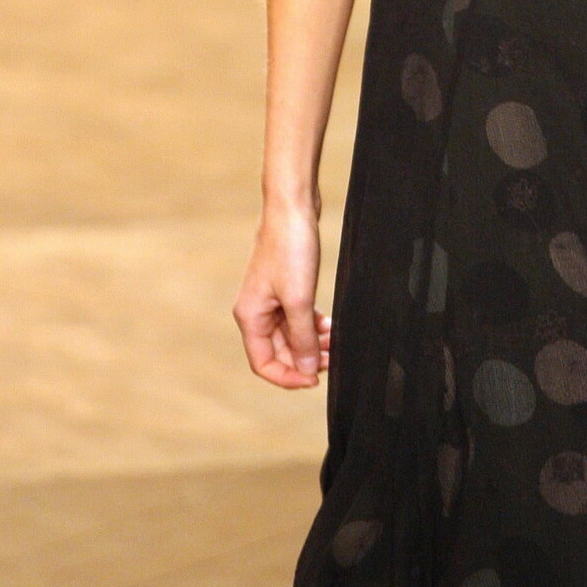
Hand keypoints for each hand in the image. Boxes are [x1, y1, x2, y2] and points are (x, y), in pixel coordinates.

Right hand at [233, 202, 329, 387]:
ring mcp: (270, 299)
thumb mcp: (299, 299)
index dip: (288, 377)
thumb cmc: (290, 248)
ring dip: (311, 343)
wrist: (293, 206)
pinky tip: (329, 326)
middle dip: (304, 359)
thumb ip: (301, 337)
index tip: (315, 380)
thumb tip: (305, 371)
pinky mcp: (285, 286)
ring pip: (290, 335)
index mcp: (251, 317)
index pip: (264, 364)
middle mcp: (257, 311)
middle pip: (279, 352)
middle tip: (333, 359)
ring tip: (335, 342)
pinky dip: (312, 325)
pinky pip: (297, 317)